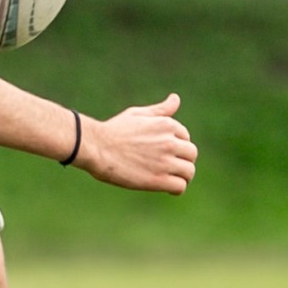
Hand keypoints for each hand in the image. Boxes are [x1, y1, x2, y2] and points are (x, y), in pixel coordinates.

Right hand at [76, 94, 196, 193]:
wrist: (96, 148)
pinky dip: (176, 189)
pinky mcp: (158, 179)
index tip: (165, 153)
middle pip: (191, 154)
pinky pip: (180, 186)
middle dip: (183, 160)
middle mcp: (169, 142)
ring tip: (170, 179)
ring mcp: (165, 161)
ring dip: (182, 176)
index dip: (177, 146)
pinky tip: (168, 189)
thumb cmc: (114, 130)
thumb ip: (160, 110)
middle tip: (170, 167)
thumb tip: (176, 99)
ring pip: (189, 171)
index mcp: (167, 124)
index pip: (186, 138)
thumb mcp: (138, 114)